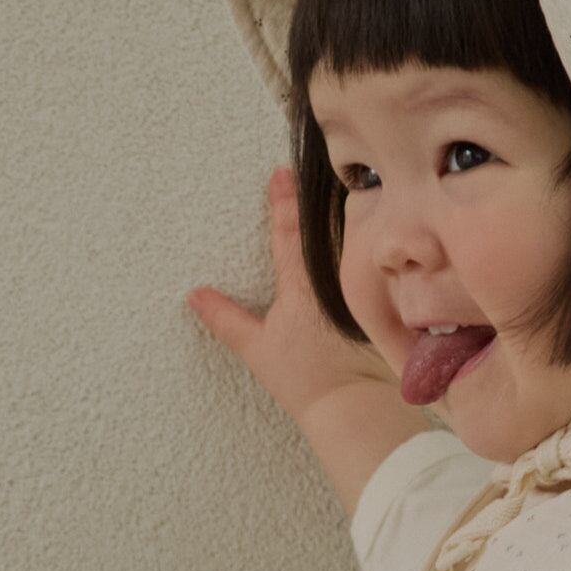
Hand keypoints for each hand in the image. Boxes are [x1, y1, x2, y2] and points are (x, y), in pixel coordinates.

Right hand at [186, 161, 403, 425]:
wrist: (351, 404)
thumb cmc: (305, 380)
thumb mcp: (257, 348)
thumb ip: (226, 319)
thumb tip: (196, 296)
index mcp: (300, 284)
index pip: (287, 232)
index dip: (282, 201)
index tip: (279, 174)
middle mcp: (331, 279)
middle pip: (324, 227)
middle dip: (316, 197)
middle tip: (313, 166)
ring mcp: (356, 289)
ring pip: (351, 242)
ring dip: (344, 216)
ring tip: (342, 189)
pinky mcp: (375, 303)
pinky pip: (369, 265)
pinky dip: (365, 247)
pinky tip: (370, 232)